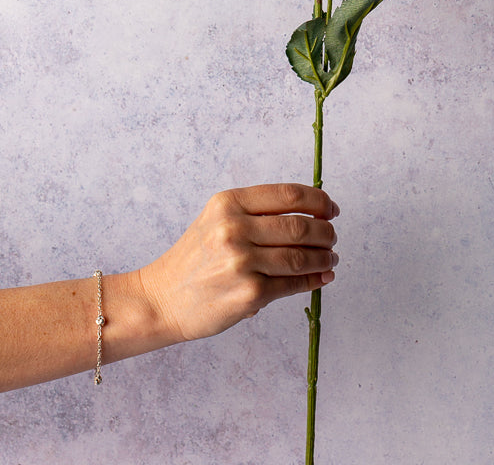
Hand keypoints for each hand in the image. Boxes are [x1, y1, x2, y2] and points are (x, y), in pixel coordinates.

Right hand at [137, 183, 338, 342]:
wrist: (162, 298)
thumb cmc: (194, 258)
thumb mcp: (217, 219)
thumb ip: (257, 212)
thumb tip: (311, 213)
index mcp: (229, 203)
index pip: (288, 195)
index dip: (318, 201)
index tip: (331, 208)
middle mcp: (234, 228)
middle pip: (300, 226)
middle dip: (325, 232)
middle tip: (332, 237)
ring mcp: (242, 262)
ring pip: (301, 256)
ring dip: (324, 258)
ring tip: (330, 258)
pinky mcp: (249, 293)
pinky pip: (293, 284)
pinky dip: (314, 280)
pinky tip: (322, 277)